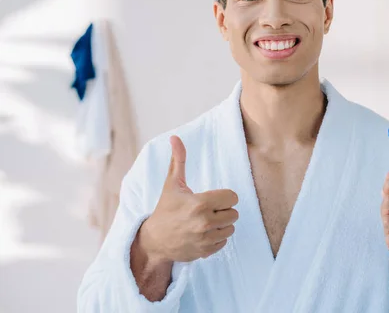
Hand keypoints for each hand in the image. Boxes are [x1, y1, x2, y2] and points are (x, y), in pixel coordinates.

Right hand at [138, 135, 238, 263]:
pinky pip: (224, 242)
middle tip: (208, 210)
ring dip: (222, 225)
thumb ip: (178, 160)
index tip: (212, 198)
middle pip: (234, 213)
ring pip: (231, 228)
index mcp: (200, 203)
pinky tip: (203, 233)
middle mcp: (205, 222)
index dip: (224, 196)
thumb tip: (175, 137)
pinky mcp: (205, 252)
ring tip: (206, 221)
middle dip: (223, 210)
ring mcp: (205, 239)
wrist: (154, 240)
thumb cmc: (165, 209)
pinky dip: (217, 238)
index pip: (232, 197)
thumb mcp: (172, 184)